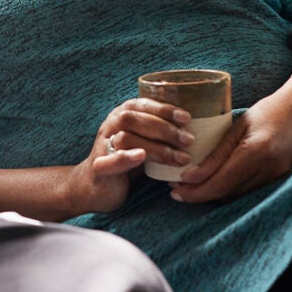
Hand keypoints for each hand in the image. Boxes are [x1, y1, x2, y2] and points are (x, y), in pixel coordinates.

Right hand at [69, 98, 193, 213]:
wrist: (95, 188)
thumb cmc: (127, 161)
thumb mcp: (142, 141)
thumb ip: (159, 131)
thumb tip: (196, 125)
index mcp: (121, 115)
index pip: (141, 104)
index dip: (164, 108)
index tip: (187, 118)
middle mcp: (110, 127)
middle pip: (133, 118)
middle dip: (164, 127)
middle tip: (188, 140)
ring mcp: (102, 146)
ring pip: (126, 138)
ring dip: (156, 147)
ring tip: (180, 158)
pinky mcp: (99, 167)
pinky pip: (109, 160)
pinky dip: (125, 157)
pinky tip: (141, 157)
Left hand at [170, 36, 291, 202]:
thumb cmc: (269, 110)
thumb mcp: (239, 125)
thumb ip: (217, 152)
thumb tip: (191, 175)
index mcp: (257, 151)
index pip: (220, 182)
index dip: (196, 191)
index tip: (174, 190)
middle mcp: (269, 168)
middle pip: (228, 193)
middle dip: (200, 196)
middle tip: (176, 192)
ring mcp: (277, 176)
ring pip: (237, 196)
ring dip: (213, 195)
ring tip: (190, 189)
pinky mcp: (280, 179)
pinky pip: (248, 191)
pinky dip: (229, 191)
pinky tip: (213, 185)